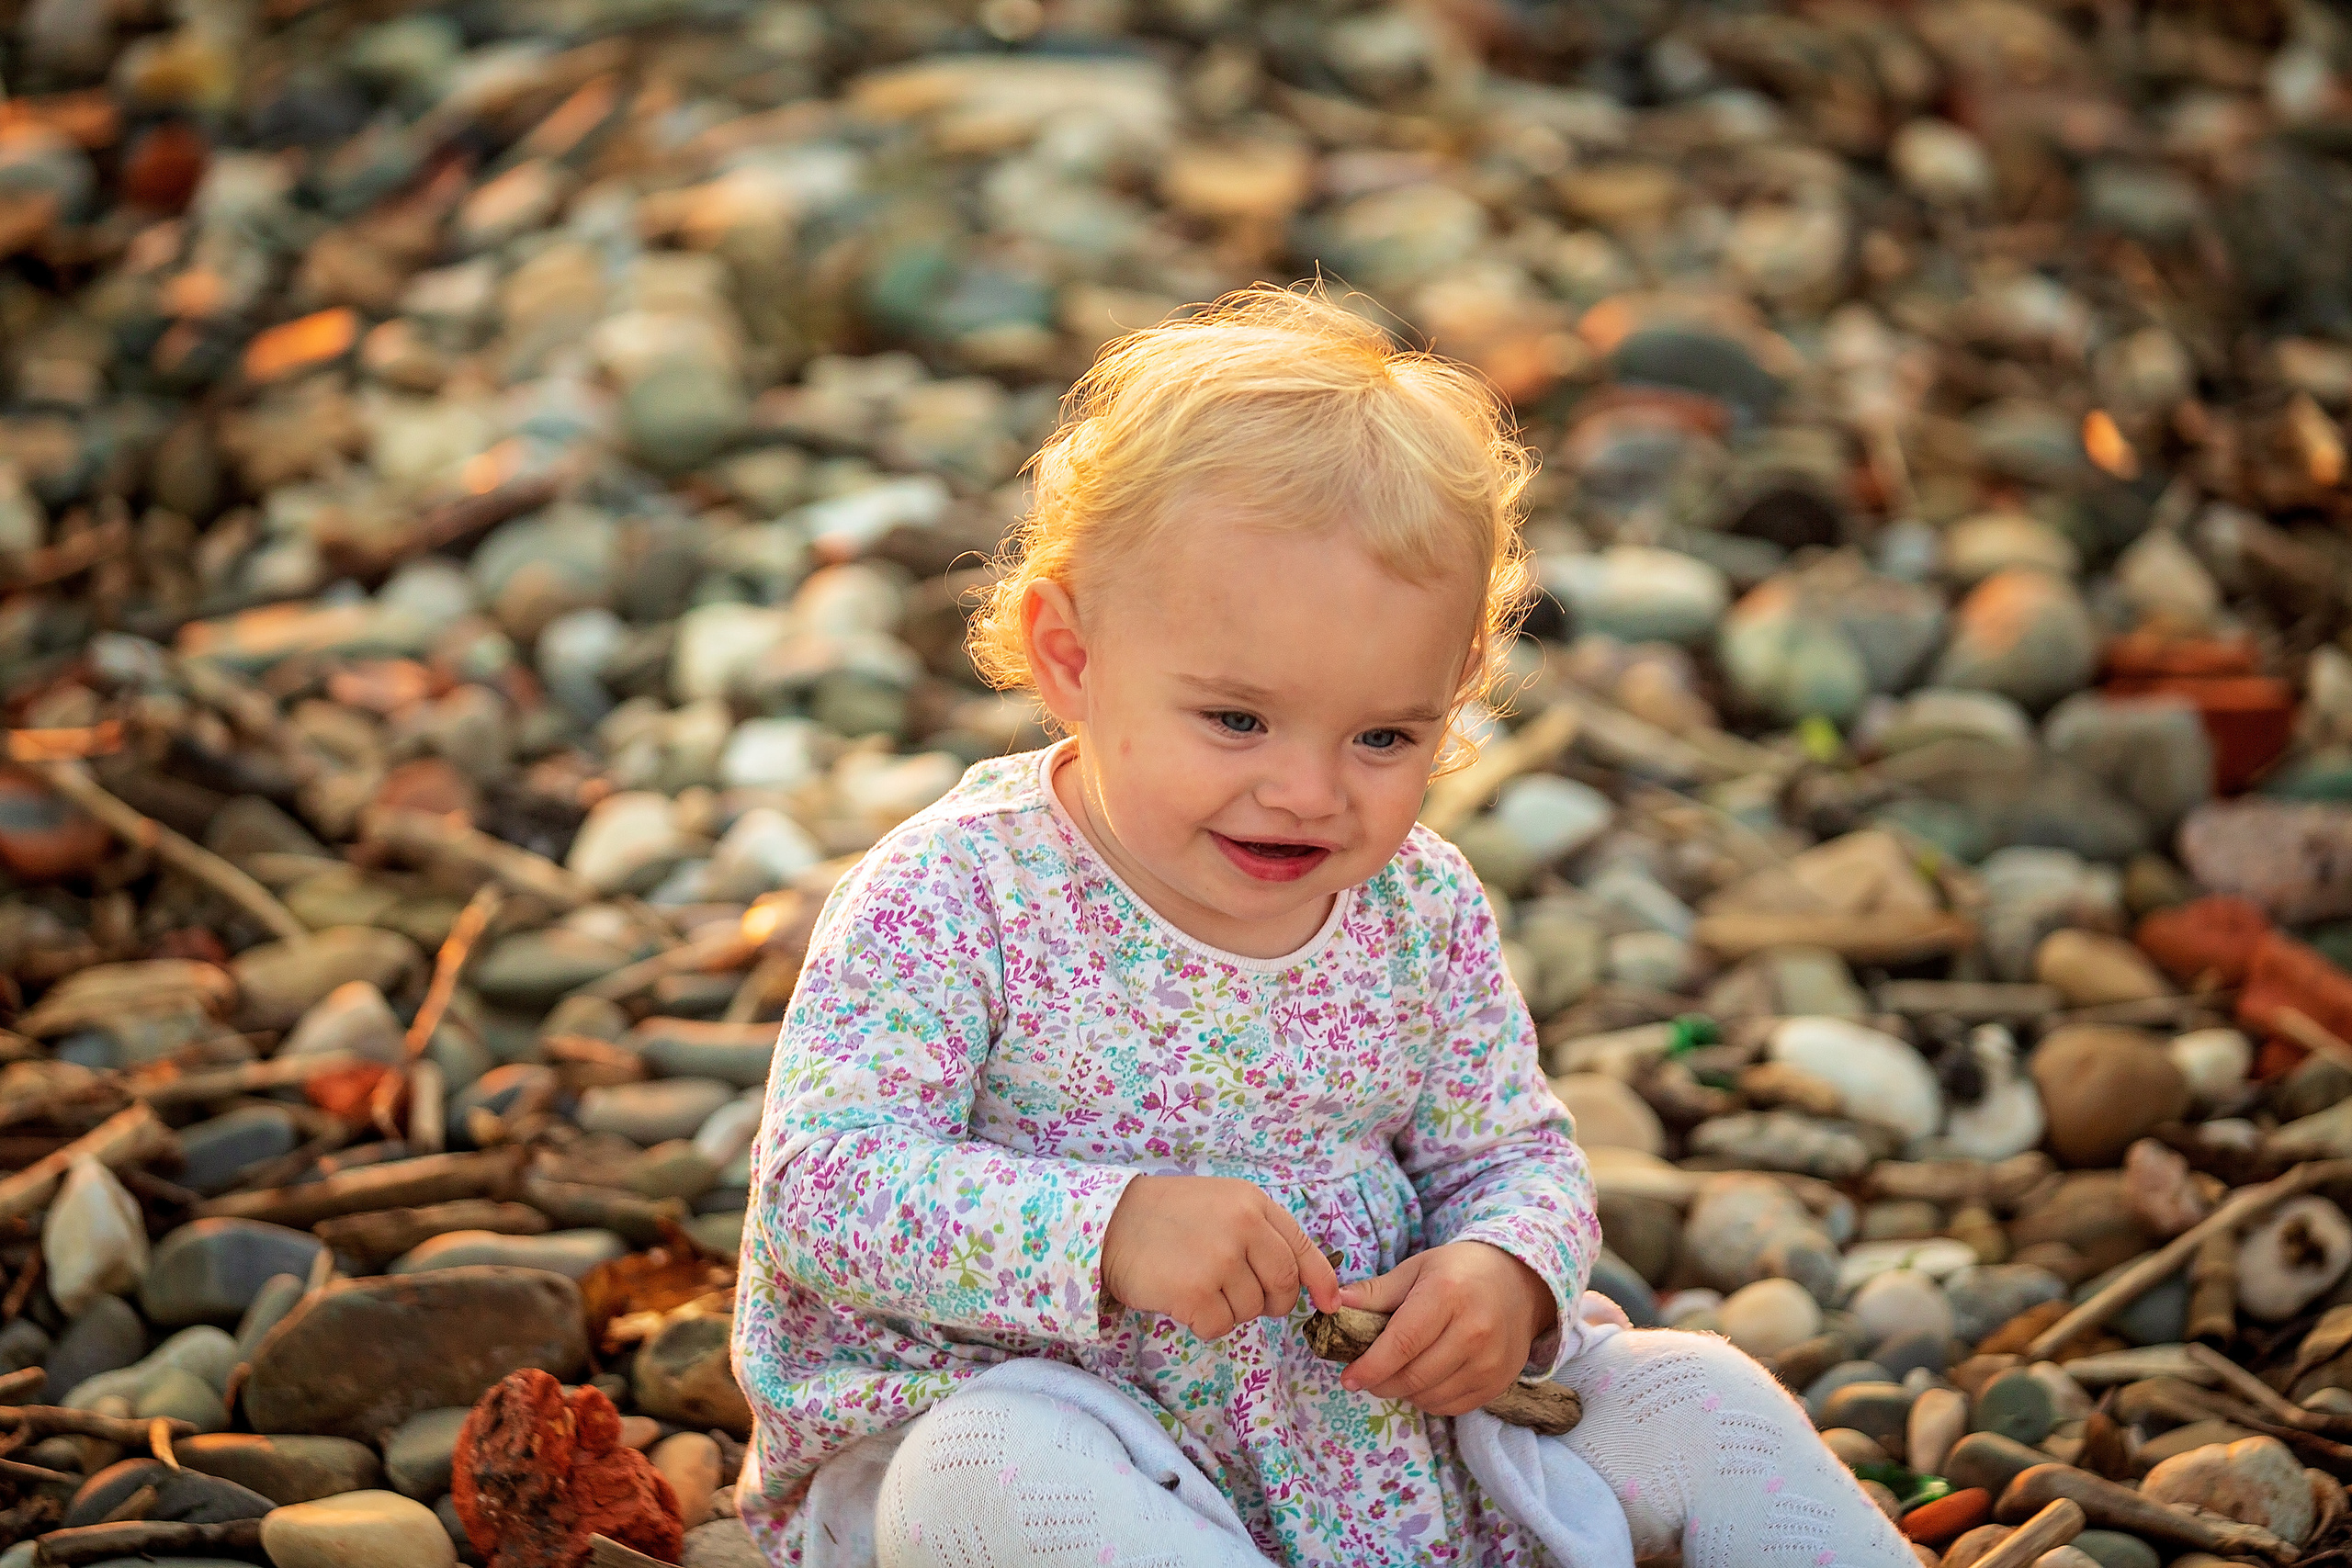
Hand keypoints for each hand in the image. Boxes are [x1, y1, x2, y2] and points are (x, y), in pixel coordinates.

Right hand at [1101, 1175, 1341, 1339]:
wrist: (1109, 1222)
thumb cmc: (1168, 1215)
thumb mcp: (1222, 1204)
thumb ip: (1261, 1233)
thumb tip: (1304, 1284)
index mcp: (1253, 1203)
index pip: (1302, 1248)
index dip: (1321, 1281)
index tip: (1329, 1304)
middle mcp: (1243, 1227)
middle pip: (1283, 1287)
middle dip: (1271, 1303)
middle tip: (1242, 1298)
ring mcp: (1219, 1260)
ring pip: (1250, 1311)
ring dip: (1229, 1310)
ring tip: (1199, 1286)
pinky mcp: (1194, 1292)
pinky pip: (1219, 1327)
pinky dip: (1205, 1324)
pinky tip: (1183, 1301)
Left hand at [1335, 1242, 1556, 1416]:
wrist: (1520, 1282)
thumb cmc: (1459, 1272)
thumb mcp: (1416, 1269)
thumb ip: (1375, 1292)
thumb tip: (1333, 1306)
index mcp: (1447, 1294)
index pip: (1401, 1343)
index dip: (1370, 1366)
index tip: (1348, 1377)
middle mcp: (1474, 1331)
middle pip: (1413, 1376)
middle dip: (1381, 1383)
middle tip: (1366, 1376)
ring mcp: (1490, 1362)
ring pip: (1430, 1397)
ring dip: (1404, 1392)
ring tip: (1397, 1372)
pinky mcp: (1498, 1383)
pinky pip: (1451, 1406)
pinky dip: (1429, 1399)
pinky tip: (1424, 1379)